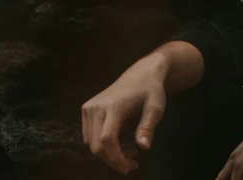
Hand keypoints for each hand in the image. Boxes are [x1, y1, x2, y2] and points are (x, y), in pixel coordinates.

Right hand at [81, 52, 168, 174]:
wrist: (141, 73)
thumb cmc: (151, 90)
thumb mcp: (155, 107)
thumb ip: (148, 126)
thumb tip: (143, 147)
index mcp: (113, 106)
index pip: (107, 139)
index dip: (115, 158)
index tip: (129, 168)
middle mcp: (96, 106)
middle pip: (97, 145)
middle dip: (113, 159)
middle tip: (133, 164)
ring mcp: (89, 107)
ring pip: (92, 143)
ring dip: (108, 153)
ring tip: (130, 151)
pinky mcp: (87, 109)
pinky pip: (90, 135)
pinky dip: (102, 144)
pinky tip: (119, 143)